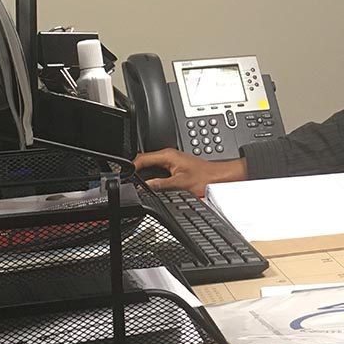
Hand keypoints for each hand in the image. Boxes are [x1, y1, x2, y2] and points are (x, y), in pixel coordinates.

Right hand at [133, 148, 247, 196]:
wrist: (220, 177)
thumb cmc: (206, 178)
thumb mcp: (180, 184)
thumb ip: (160, 185)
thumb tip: (145, 187)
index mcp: (168, 155)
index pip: (142, 158)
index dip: (130, 167)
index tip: (123, 175)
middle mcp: (169, 156)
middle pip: (145, 161)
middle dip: (135, 171)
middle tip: (127, 182)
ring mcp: (172, 161)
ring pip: (151, 166)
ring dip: (144, 174)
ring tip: (136, 185)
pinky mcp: (175, 167)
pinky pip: (158, 170)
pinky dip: (152, 177)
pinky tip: (150, 185)